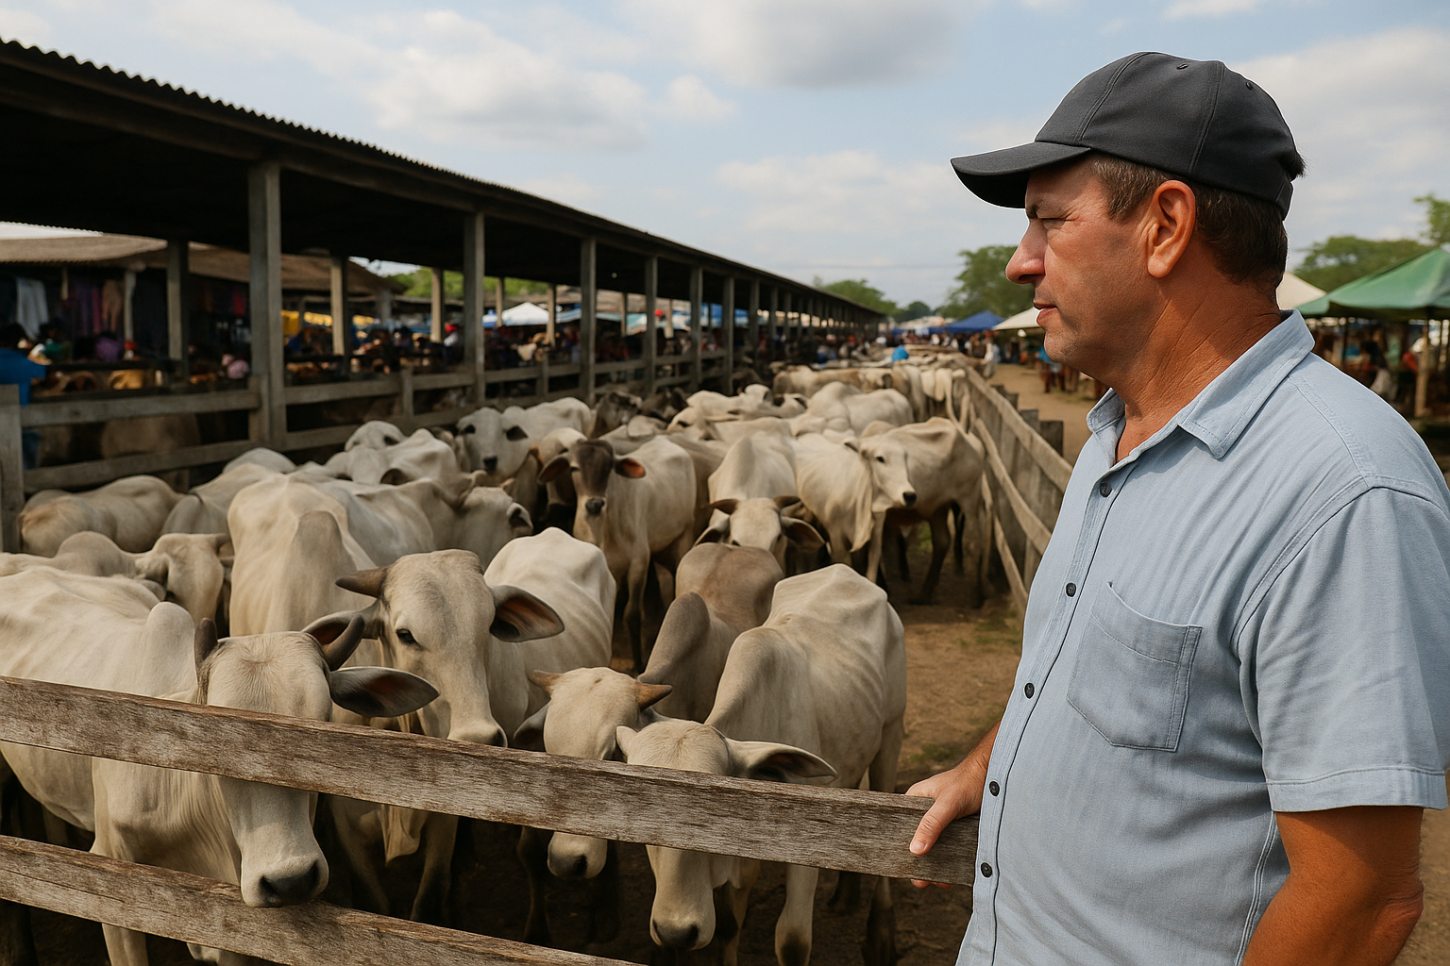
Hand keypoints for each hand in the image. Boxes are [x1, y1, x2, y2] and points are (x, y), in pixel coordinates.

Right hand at [904, 720, 997, 888]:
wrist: (997, 776)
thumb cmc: (969, 781)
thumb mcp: (948, 804)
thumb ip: (931, 825)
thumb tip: (914, 850)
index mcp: (915, 802)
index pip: (901, 829)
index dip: (901, 848)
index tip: (905, 869)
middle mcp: (926, 813)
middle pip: (917, 841)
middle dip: (920, 863)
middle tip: (925, 882)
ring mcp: (943, 822)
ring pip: (934, 847)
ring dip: (936, 865)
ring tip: (942, 882)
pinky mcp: (957, 829)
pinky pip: (949, 848)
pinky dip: (950, 861)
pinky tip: (953, 875)